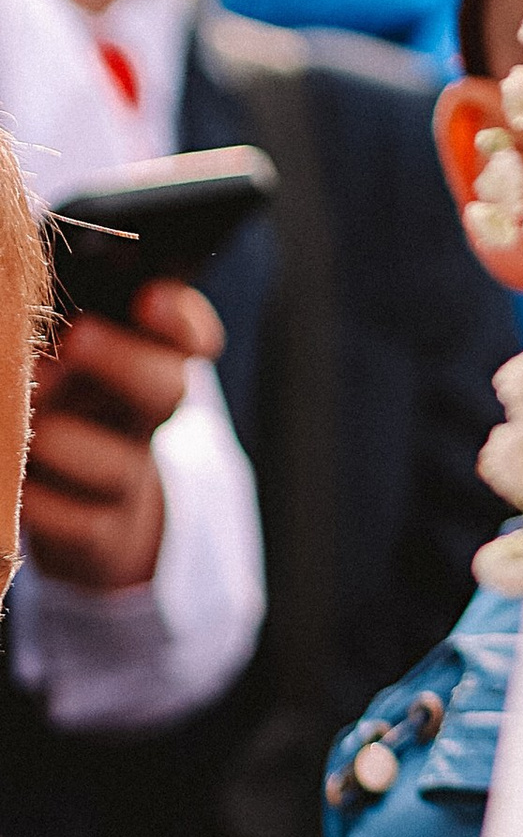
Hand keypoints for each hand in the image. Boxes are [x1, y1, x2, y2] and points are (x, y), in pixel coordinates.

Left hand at [24, 279, 222, 595]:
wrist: (98, 523)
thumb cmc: (70, 422)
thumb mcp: (76, 373)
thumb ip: (68, 337)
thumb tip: (23, 304)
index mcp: (144, 371)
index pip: (190, 339)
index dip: (182, 321)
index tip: (151, 298)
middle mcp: (143, 424)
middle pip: (168, 391)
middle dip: (124, 362)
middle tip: (77, 338)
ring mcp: (127, 483)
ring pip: (118, 465)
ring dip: (67, 442)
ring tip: (30, 426)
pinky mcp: (101, 537)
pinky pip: (78, 523)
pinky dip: (41, 503)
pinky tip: (17, 488)